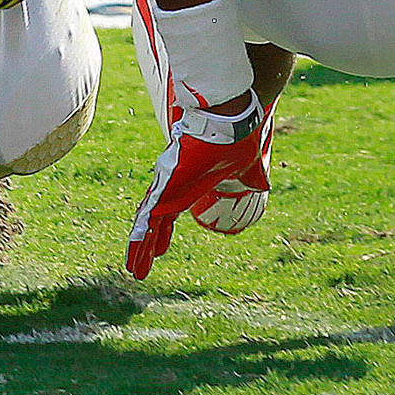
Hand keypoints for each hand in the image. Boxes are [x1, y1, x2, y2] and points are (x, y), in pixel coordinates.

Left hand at [125, 89, 272, 279]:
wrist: (230, 124)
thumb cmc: (236, 142)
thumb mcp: (245, 170)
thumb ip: (249, 178)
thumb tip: (262, 184)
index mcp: (188, 186)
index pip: (170, 215)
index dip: (163, 235)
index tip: (160, 252)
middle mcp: (172, 187)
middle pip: (154, 222)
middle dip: (147, 246)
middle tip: (136, 267)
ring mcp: (167, 186)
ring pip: (148, 223)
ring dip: (141, 248)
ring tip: (133, 269)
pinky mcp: (167, 184)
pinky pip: (150, 215)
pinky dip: (142, 236)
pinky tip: (135, 252)